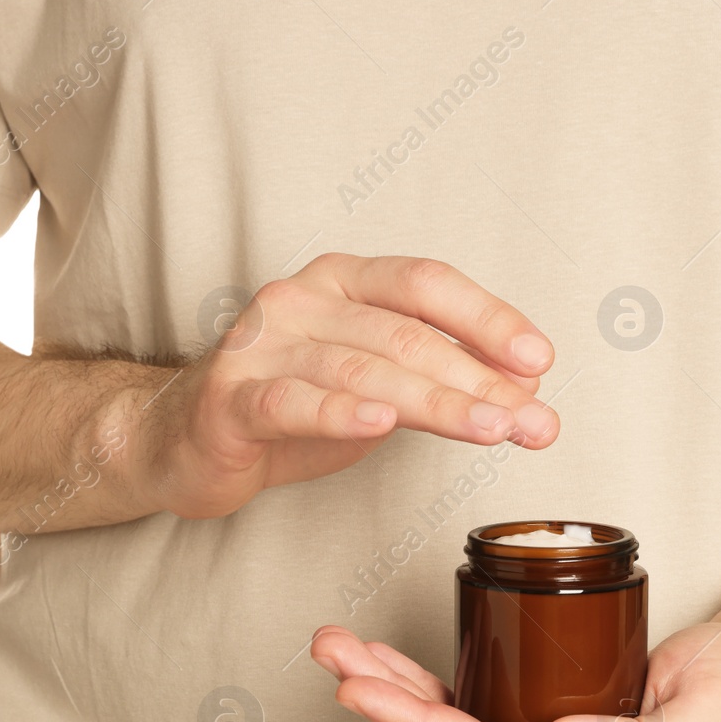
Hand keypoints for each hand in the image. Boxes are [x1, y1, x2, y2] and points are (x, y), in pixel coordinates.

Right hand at [124, 254, 559, 518]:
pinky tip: (381, 422)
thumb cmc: (286, 406)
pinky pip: (292, 402)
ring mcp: (261, 345)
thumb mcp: (374, 385)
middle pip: (406, 333)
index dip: (488, 318)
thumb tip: (525, 392)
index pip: (426, 285)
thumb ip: (437, 379)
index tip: (539, 360)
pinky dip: (341, 411)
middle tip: (534, 419)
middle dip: (480, 381)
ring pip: (363, 368)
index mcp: (343, 281)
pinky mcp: (229, 399)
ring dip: (437, 402)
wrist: (181, 440)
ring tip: (491, 428)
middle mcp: (302, 300)